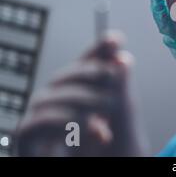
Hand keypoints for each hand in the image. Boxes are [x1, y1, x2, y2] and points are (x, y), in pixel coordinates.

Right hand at [15, 33, 142, 155]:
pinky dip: (66, 123)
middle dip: (92, 72)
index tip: (117, 38)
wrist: (100, 170)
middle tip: (118, 73)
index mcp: (79, 94)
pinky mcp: (27, 141)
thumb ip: (119, 88)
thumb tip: (123, 57)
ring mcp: (39, 122)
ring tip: (108, 111)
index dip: (97, 50)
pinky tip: (97, 131)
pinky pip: (34, 124)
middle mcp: (56, 104)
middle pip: (64, 76)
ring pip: (49, 96)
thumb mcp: (120, 117)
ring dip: (82, 99)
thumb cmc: (110, 152)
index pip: (84, 66)